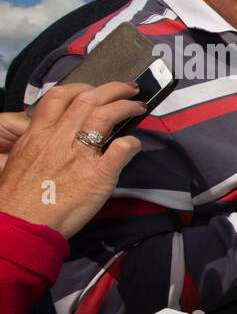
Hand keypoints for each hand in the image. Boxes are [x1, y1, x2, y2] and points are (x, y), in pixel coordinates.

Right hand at [0, 81, 145, 236]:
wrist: (22, 226)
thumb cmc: (20, 200)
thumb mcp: (21, 161)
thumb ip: (41, 144)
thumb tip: (60, 135)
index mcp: (37, 135)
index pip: (60, 96)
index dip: (82, 86)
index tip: (95, 88)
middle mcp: (58, 140)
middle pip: (87, 99)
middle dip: (113, 89)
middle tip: (128, 89)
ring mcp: (78, 156)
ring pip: (104, 116)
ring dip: (126, 106)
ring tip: (138, 107)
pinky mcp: (97, 176)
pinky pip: (120, 149)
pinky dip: (132, 142)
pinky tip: (135, 144)